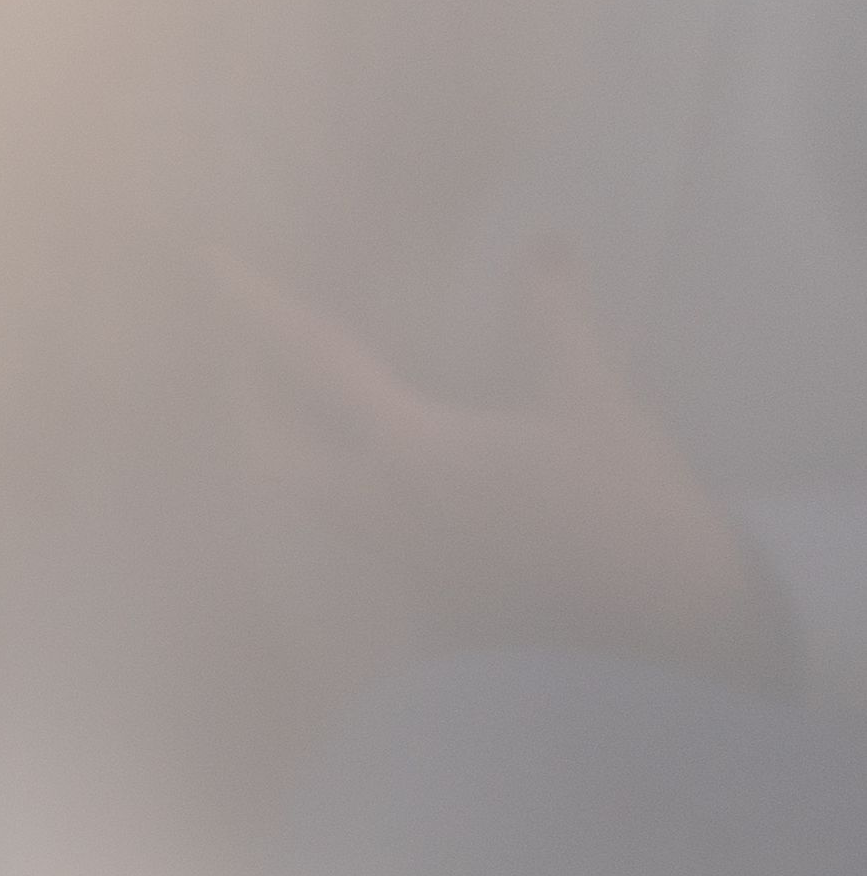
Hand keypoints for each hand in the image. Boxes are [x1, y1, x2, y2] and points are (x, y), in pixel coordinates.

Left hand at [230, 253, 788, 686]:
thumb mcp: (594, 399)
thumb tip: (546, 248)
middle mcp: (377, 510)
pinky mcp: (416, 606)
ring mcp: (391, 565)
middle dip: (241, 399)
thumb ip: (552, 318)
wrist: (672, 627)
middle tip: (243, 355)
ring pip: (296, 506)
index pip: (311, 362)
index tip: (203, 264)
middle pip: (263, 452)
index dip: (252, 309)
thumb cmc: (631, 508)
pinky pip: (341, 552)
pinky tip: (353, 490)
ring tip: (289, 414)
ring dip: (277, 455)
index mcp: (411, 450)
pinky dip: (328, 507)